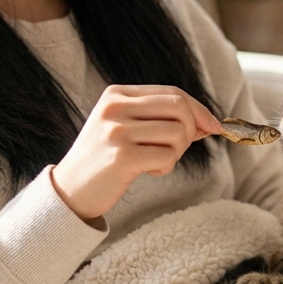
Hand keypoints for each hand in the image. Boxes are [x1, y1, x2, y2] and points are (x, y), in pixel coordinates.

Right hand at [50, 84, 220, 223]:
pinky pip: (166, 157)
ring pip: (178, 133)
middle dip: (191, 130)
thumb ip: (160, 119)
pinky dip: (165, 167)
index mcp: (117, 94)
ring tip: (155, 162)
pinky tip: (147, 171)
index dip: (198, 109)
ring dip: (175, 154)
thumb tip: (206, 122)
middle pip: (180, 108)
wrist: (70, 190)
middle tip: (177, 149)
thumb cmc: (104, 161)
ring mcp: (117, 131)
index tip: (213, 126)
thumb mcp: (125, 128)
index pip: (172, 92)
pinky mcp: (122, 157)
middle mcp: (115, 107)